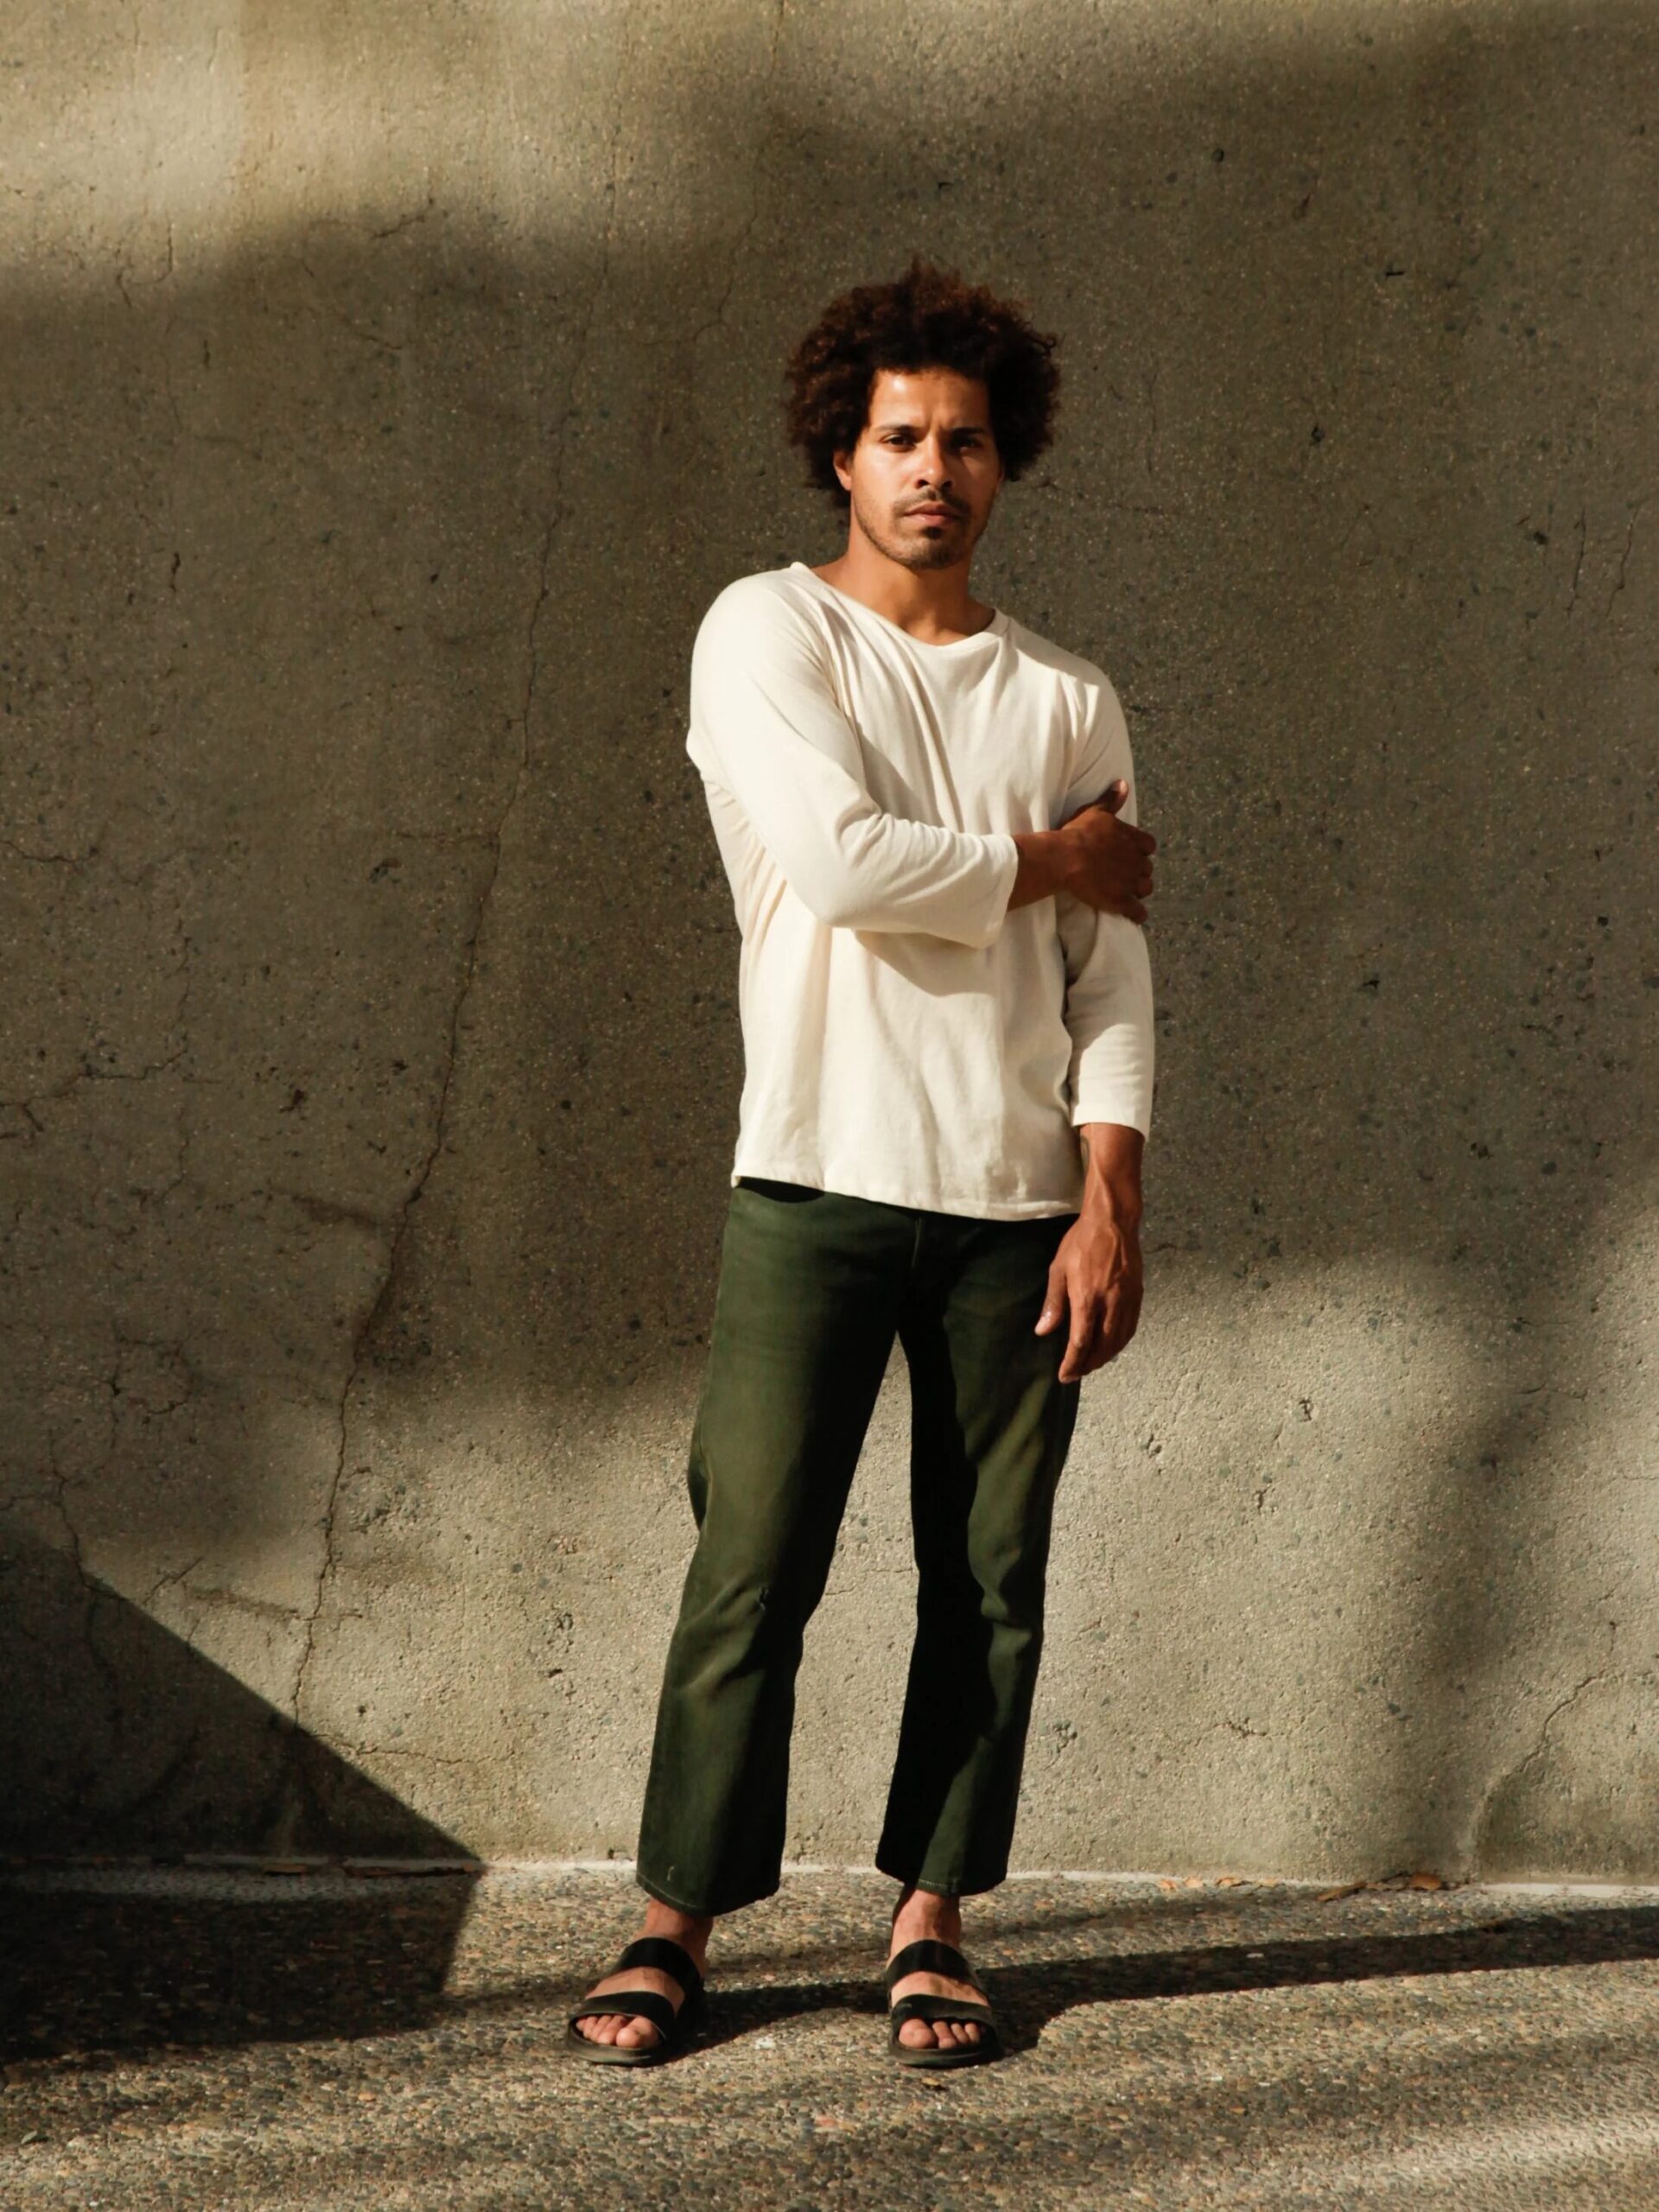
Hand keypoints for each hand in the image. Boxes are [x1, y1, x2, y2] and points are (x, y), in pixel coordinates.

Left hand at [1035, 1191, 1143, 1381]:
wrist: (1113, 1222)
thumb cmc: (1081, 1242)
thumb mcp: (1058, 1269)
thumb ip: (1053, 1303)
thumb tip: (1043, 1331)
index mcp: (1087, 1298)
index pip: (1081, 1342)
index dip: (1073, 1363)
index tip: (1064, 1375)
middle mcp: (1110, 1304)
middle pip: (1103, 1347)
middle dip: (1089, 1364)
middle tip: (1077, 1372)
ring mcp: (1127, 1300)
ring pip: (1119, 1340)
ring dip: (1106, 1357)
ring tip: (1092, 1363)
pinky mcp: (1137, 1295)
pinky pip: (1131, 1327)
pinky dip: (1121, 1343)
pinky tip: (1112, 1345)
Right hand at [1058, 779, 1156, 922]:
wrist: (1066, 858)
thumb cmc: (1078, 833)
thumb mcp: (1095, 811)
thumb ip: (1111, 800)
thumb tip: (1123, 783)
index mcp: (1133, 839)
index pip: (1149, 846)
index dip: (1141, 851)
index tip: (1130, 853)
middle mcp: (1136, 861)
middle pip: (1147, 869)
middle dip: (1139, 872)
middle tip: (1123, 874)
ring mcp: (1130, 882)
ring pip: (1146, 889)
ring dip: (1138, 891)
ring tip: (1125, 892)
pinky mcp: (1121, 901)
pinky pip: (1138, 912)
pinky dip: (1137, 914)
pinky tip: (1131, 915)